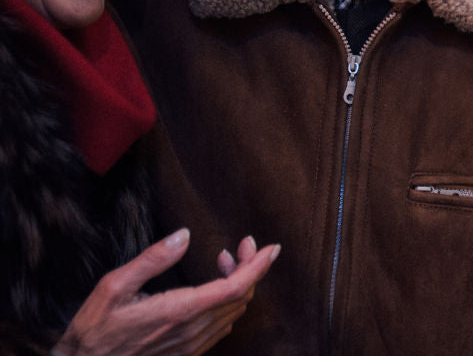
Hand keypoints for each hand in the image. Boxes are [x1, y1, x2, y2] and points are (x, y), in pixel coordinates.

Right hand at [53, 228, 278, 355]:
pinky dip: (229, 302)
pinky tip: (215, 288)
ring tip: (226, 261)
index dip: (258, 267)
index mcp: (179, 310)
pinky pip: (222, 326)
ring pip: (234, 312)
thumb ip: (152, 259)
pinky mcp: (188, 352)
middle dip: (250, 267)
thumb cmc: (95, 329)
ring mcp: (192, 344)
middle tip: (244, 245)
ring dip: (239, 283)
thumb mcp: (114, 286)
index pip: (235, 288)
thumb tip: (184, 235)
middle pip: (241, 298)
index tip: (271, 248)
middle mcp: (192, 330)